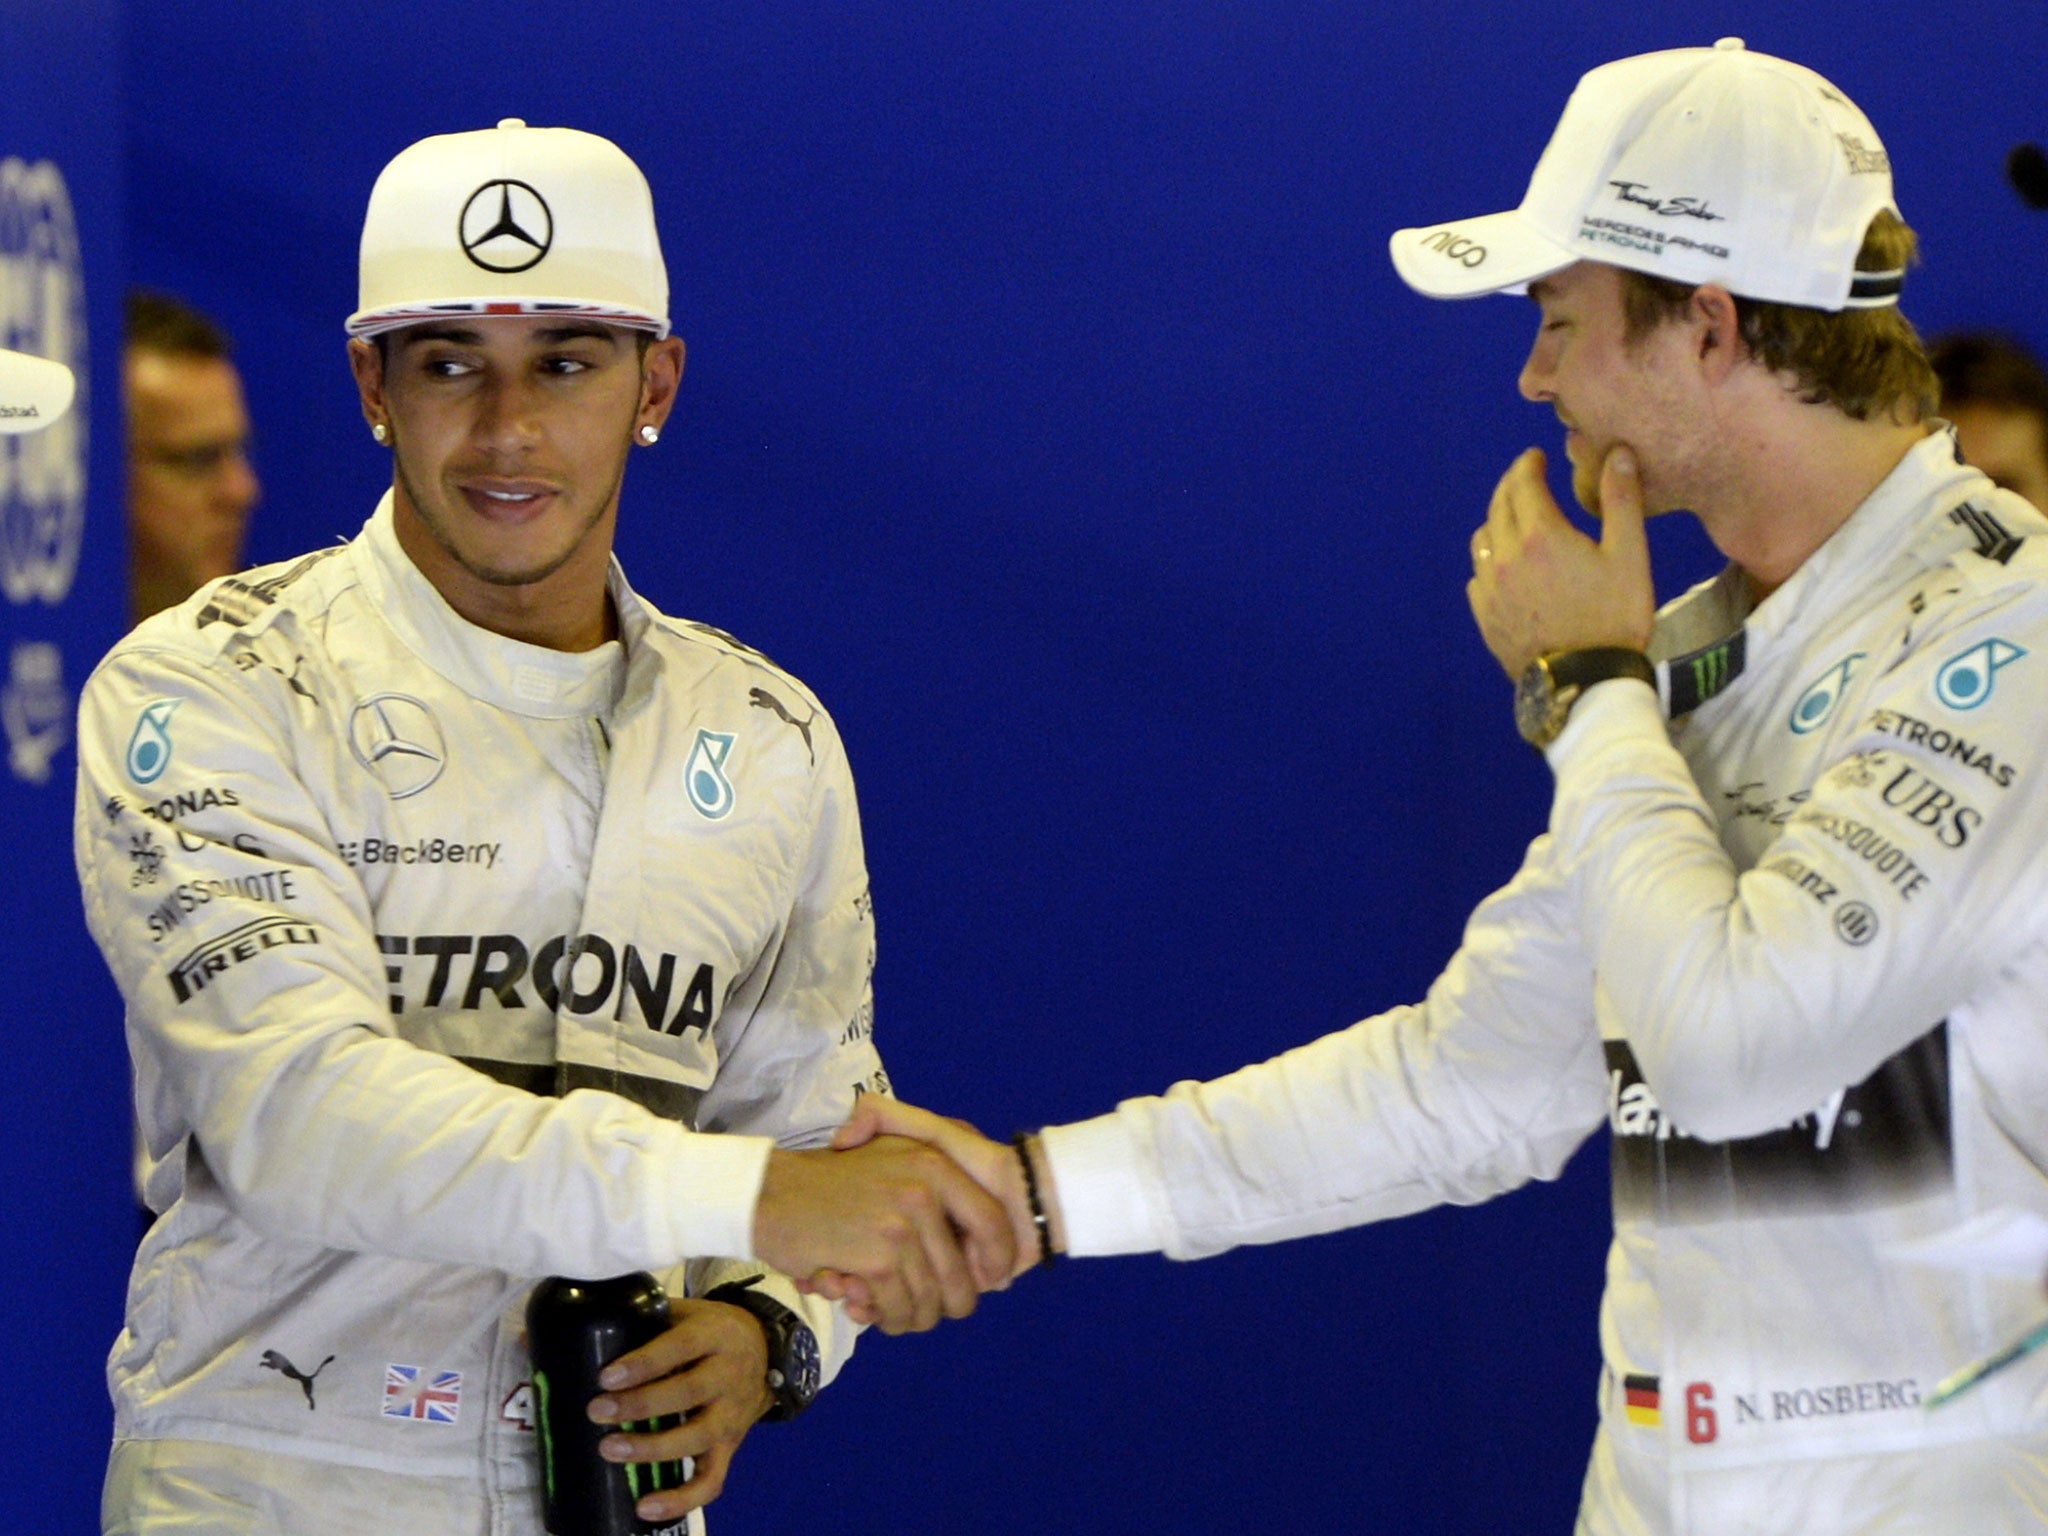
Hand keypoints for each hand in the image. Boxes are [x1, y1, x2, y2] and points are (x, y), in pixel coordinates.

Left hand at [585, 1298, 773, 1525]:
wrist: (765, 1349)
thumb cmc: (707, 1330)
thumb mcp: (680, 1312)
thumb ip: (628, 1321)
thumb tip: (539, 1339)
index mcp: (713, 1335)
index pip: (680, 1347)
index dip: (644, 1363)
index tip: (606, 1377)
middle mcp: (728, 1375)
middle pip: (688, 1393)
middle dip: (640, 1405)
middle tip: (597, 1411)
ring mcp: (732, 1415)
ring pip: (697, 1438)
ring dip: (653, 1449)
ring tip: (610, 1451)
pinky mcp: (731, 1447)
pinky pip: (711, 1480)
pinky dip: (681, 1498)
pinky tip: (646, 1507)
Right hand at [752, 1134, 1014, 1333]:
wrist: (769, 1194)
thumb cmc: (831, 1184)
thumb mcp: (890, 1158)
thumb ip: (937, 1189)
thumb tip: (982, 1250)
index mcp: (935, 1164)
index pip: (994, 1222)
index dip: (997, 1261)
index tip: (986, 1283)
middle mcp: (926, 1190)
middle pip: (963, 1278)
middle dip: (943, 1306)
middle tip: (917, 1308)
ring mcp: (902, 1225)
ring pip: (930, 1302)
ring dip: (907, 1316)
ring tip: (882, 1305)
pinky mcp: (877, 1258)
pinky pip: (898, 1309)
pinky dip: (883, 1318)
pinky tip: (859, 1303)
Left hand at [1467, 445, 1654, 679]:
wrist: (1585, 683)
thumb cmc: (1614, 619)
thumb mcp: (1630, 556)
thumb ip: (1621, 500)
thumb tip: (1619, 453)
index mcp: (1541, 535)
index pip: (1523, 483)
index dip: (1528, 464)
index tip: (1535, 457)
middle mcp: (1506, 557)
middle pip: (1498, 506)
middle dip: (1511, 486)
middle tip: (1524, 478)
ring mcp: (1490, 589)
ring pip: (1482, 540)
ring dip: (1497, 521)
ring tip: (1515, 519)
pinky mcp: (1485, 617)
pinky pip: (1477, 576)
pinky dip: (1489, 559)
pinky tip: (1505, 565)